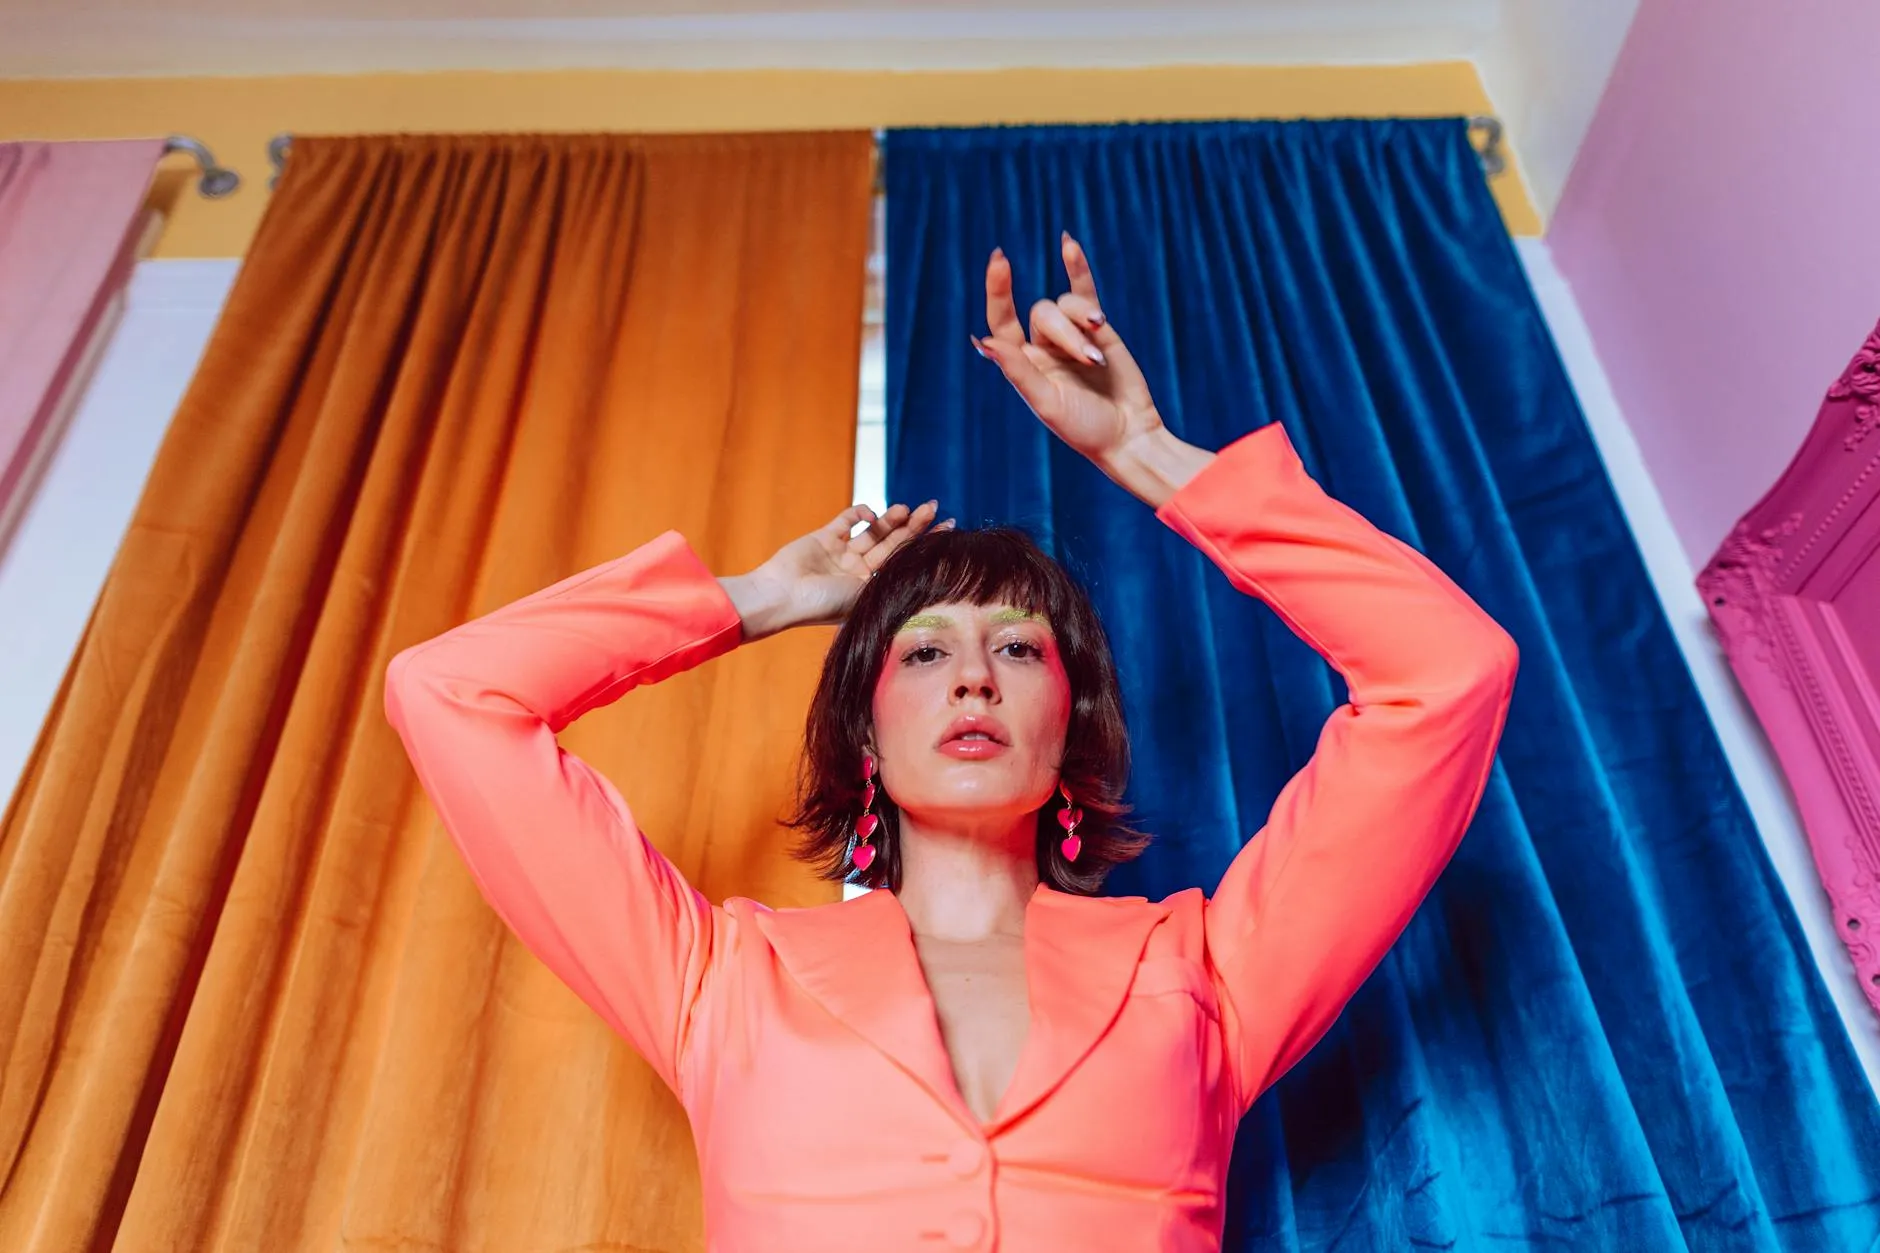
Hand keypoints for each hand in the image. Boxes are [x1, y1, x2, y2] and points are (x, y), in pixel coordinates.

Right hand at [721, 501, 950, 640]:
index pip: (907, 563)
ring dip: (891, 518)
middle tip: (934, 507)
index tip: (950, 528)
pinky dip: (861, 514)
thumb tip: (933, 578)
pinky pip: (848, 520)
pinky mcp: (824, 537)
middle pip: (894, 544)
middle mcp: (859, 572)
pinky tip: (870, 515)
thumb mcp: (865, 598)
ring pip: (874, 531)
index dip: (928, 545)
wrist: (781, 596)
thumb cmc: (822, 606)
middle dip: (915, 525)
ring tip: (906, 508)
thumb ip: (891, 584)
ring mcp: (842, 554)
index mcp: (871, 590)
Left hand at [971, 233, 1164, 468]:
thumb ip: (1019, 371)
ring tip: (1101, 355)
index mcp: (1022, 366)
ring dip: (1083, 323)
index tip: (1000, 260)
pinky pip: (1082, 291)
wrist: (1129, 434)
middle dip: (1066, 334)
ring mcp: (1069, 334)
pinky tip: (1068, 244)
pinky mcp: (1097, 327)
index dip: (998, 292)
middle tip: (1091, 361)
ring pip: (1066, 306)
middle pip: (1042, 314)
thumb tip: (984, 341)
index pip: (1002, 322)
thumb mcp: (1048, 403)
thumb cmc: (1085, 428)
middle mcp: (1041, 347)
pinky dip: (1076, 268)